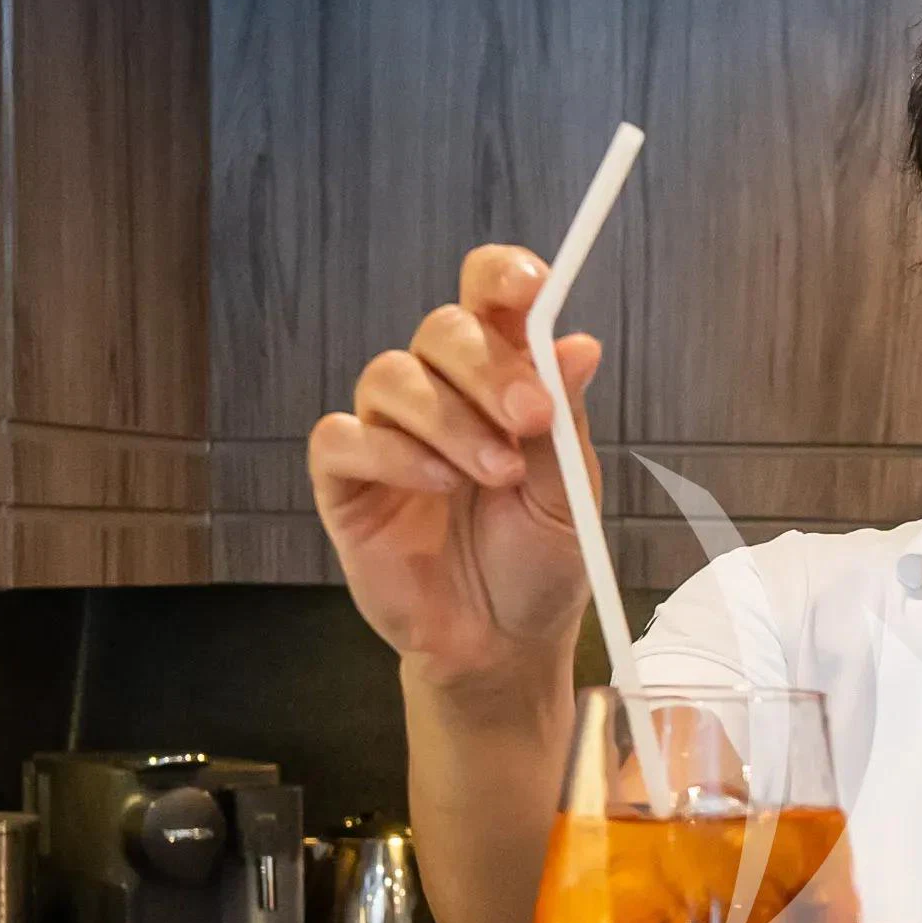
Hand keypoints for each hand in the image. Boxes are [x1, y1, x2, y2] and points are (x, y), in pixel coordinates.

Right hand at [305, 243, 603, 693]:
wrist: (502, 645)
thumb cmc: (539, 564)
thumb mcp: (568, 493)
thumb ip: (562, 418)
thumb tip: (577, 344)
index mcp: (500, 379)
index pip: (487, 299)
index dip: (501, 277)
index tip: (531, 288)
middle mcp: (440, 394)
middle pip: (439, 329)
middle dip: (486, 366)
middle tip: (529, 418)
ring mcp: (388, 435)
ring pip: (390, 377)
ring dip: (449, 421)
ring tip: (494, 476)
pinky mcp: (346, 482)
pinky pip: (344, 437)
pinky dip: (391, 453)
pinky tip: (435, 486)